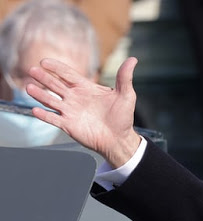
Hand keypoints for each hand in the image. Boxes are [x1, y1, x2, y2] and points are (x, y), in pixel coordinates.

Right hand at [26, 57, 140, 167]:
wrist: (119, 139)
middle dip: (44, 78)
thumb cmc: (123, 117)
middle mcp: (75, 98)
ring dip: (40, 94)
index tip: (44, 61)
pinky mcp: (68, 125)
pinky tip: (35, 110)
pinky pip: (53, 119)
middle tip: (32, 70)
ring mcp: (70, 111)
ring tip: (29, 87)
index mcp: (86, 88)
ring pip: (51, 100)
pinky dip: (44, 115)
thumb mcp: (126, 95)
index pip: (67, 74)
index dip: (56, 68)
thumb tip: (133, 59)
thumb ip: (125, 77)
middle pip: (55, 85)